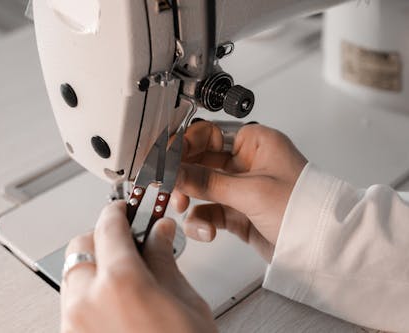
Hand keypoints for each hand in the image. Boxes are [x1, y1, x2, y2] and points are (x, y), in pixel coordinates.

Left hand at [61, 201, 215, 332]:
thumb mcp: (184, 301)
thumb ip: (164, 259)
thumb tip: (159, 233)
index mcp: (120, 282)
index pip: (109, 226)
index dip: (119, 211)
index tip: (125, 209)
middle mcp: (87, 300)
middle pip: (82, 244)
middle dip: (102, 237)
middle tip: (127, 242)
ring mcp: (74, 323)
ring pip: (73, 273)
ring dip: (94, 265)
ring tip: (124, 276)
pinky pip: (72, 302)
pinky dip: (89, 292)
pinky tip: (115, 301)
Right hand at [172, 121, 306, 260]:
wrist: (324, 247)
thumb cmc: (305, 207)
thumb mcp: (251, 191)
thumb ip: (207, 181)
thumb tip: (172, 171)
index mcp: (254, 142)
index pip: (207, 135)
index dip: (183, 145)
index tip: (164, 158)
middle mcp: (245, 162)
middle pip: (199, 162)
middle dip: (182, 176)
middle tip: (166, 185)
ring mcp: (240, 188)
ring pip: (200, 189)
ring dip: (189, 201)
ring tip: (184, 209)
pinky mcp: (237, 213)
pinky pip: (208, 212)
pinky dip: (201, 222)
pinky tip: (206, 231)